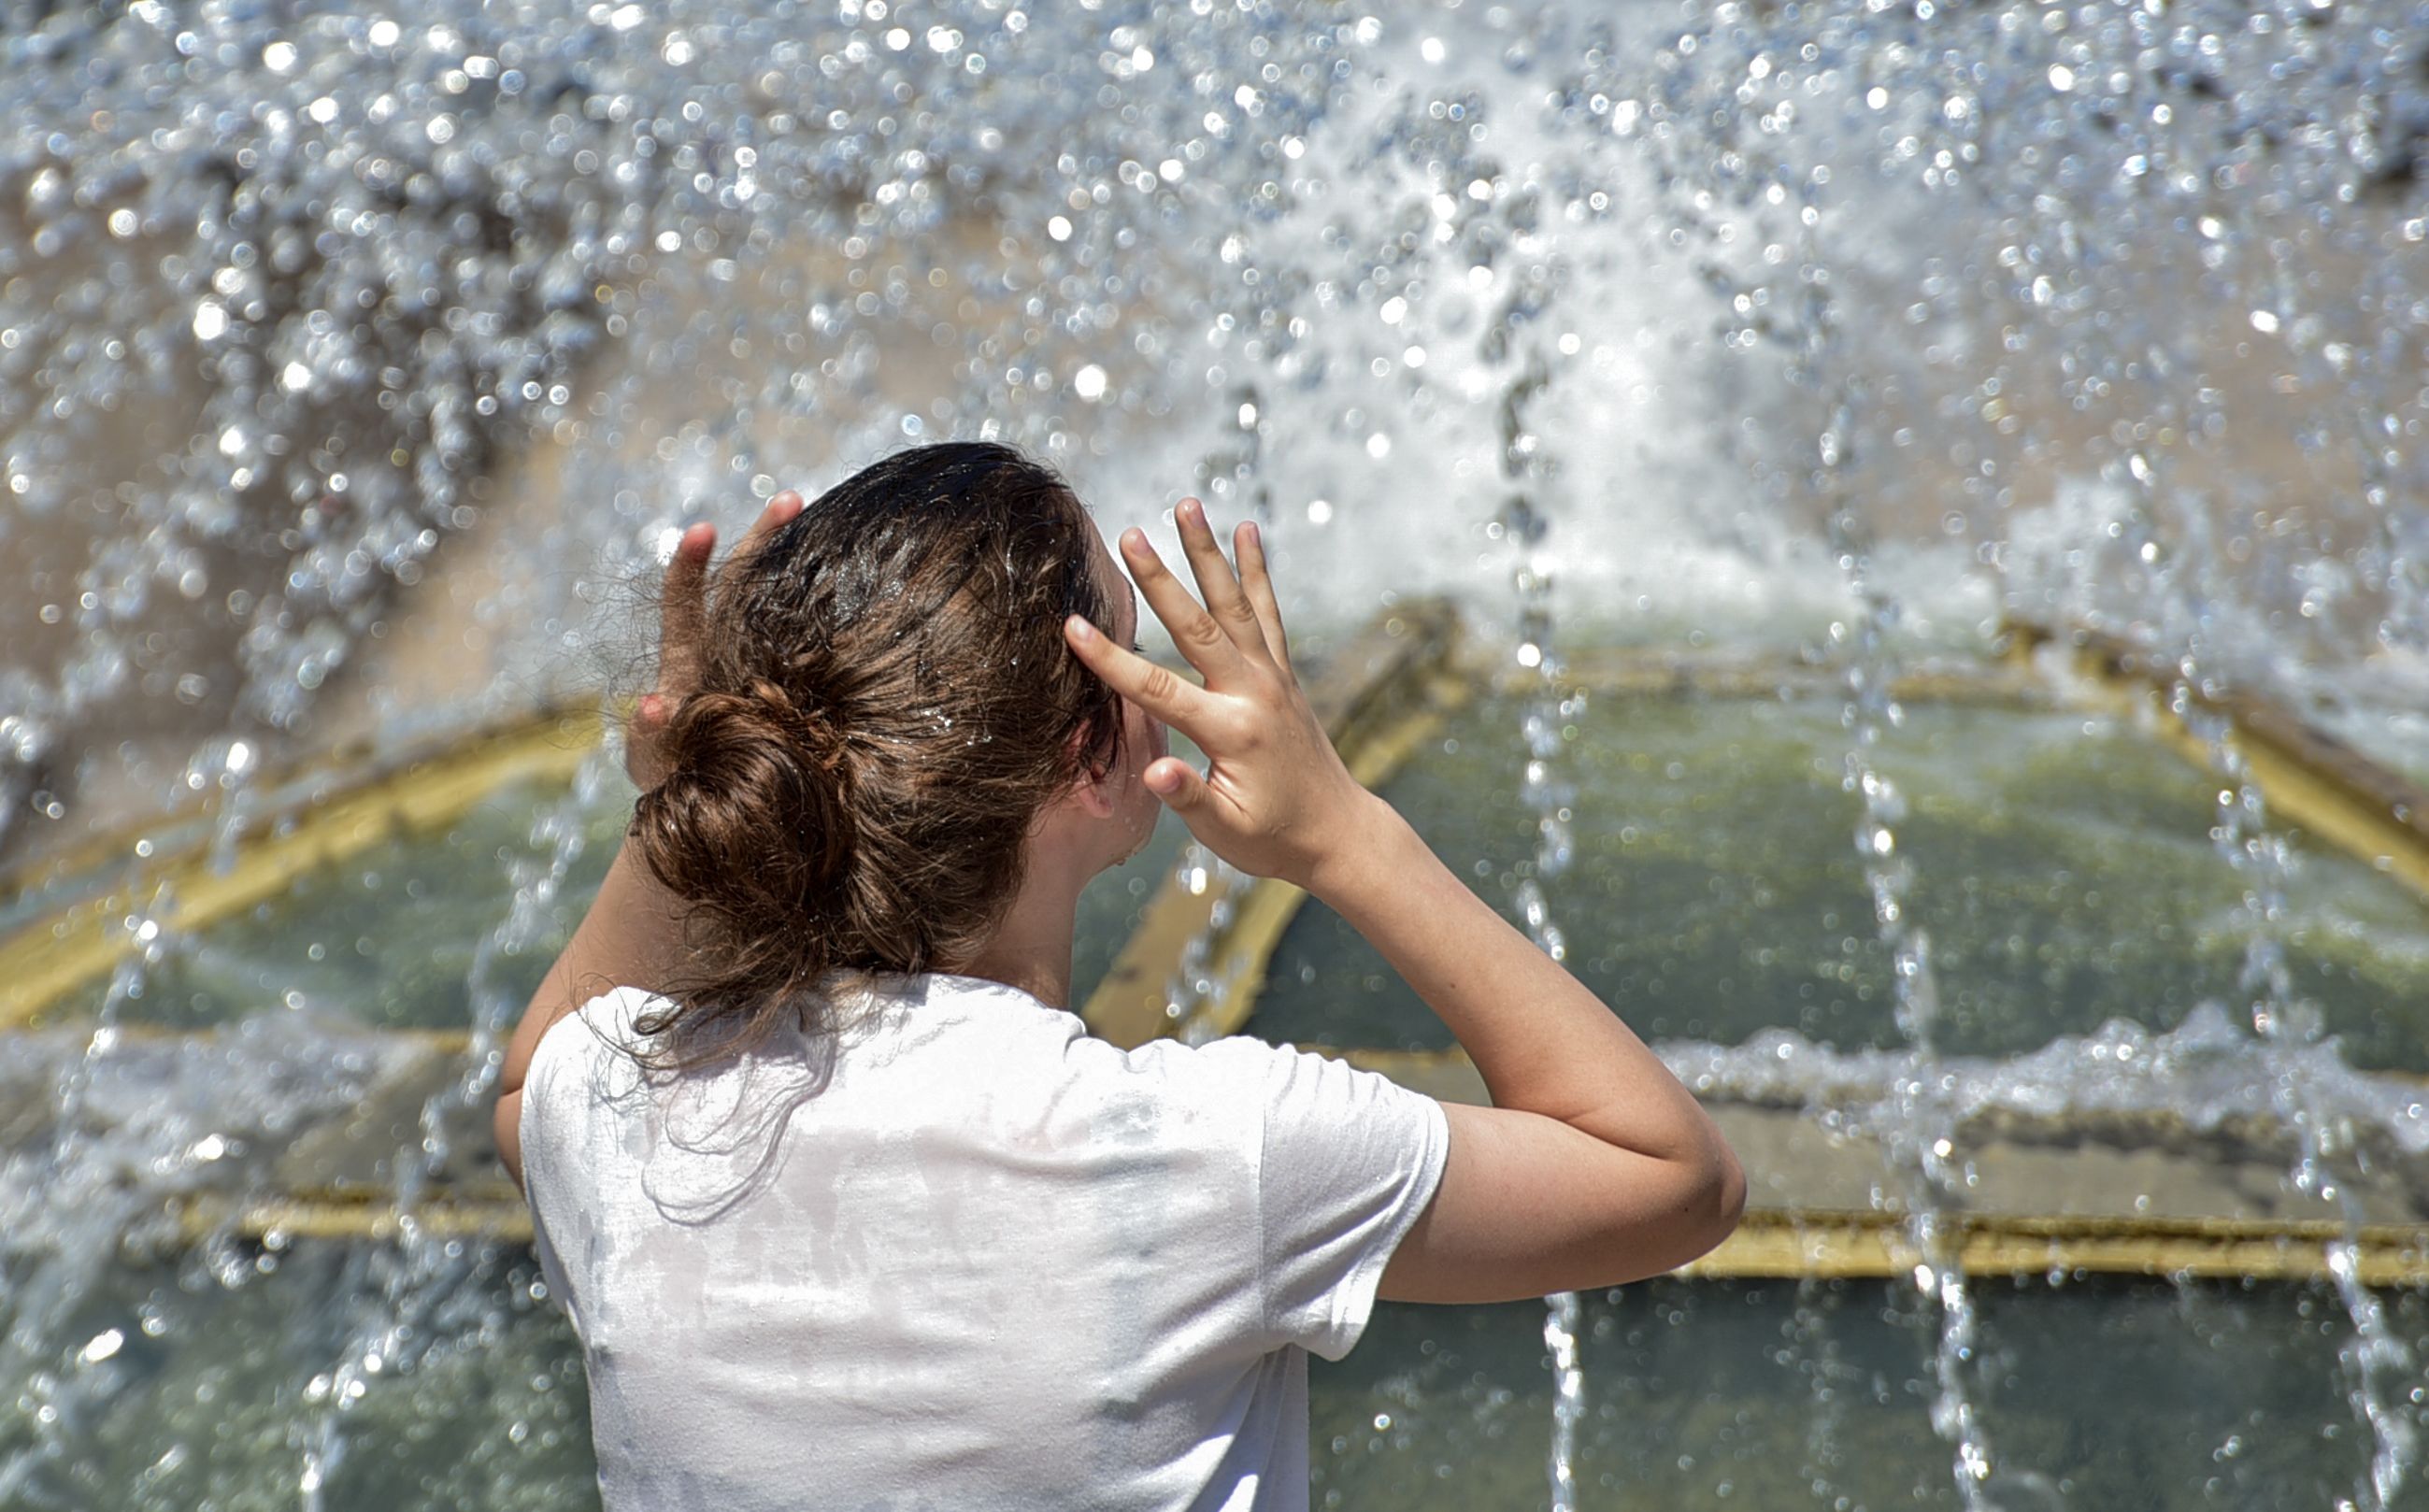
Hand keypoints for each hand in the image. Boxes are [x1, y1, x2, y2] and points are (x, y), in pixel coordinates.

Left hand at [627, 489, 805, 790]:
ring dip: (804, 571)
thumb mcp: (649, 766)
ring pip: (776, 609)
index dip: (690, 567)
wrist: (708, 806)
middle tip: (793, 498)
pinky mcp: (785, 690)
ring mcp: (755, 667)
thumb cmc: (669, 782)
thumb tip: (651, 702)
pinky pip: (809, 652)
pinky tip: (862, 601)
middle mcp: (721, 653)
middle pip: (739, 586)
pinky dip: (831, 625)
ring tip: (831, 530)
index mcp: (685, 665)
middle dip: (762, 539)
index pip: (684, 605)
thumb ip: (645, 737)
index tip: (704, 529)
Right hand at [1062, 497, 1380, 890]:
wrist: (1338, 834)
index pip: (1158, 690)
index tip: (1072, 625)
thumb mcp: (1226, 832)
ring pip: (1235, 604)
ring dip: (1208, 553)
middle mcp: (1254, 693)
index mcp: (1231, 732)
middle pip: (1198, 626)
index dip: (1112, 658)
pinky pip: (1268, 612)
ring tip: (1186, 504)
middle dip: (1160, 579)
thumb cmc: (1273, 839)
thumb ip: (1189, 797)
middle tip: (1129, 534)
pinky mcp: (1284, 674)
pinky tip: (1247, 529)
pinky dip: (1256, 570)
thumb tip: (1155, 770)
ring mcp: (1273, 678)